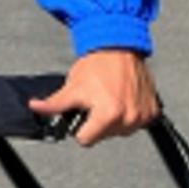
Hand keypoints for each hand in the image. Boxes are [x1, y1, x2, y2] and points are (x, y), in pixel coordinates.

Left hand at [28, 49, 159, 146]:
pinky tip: (123, 98)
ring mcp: (142, 115)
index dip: (80, 128)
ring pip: (120, 131)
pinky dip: (129, 113)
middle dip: (97, 123)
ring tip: (109, 99)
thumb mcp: (71, 87)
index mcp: (108, 115)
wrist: (120, 47)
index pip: (86, 140)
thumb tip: (35, 108)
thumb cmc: (98, 65)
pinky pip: (136, 122)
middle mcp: (129, 118)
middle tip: (97, 102)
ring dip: (113, 119)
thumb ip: (53, 104)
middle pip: (103, 136)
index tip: (82, 115)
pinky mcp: (153, 110)